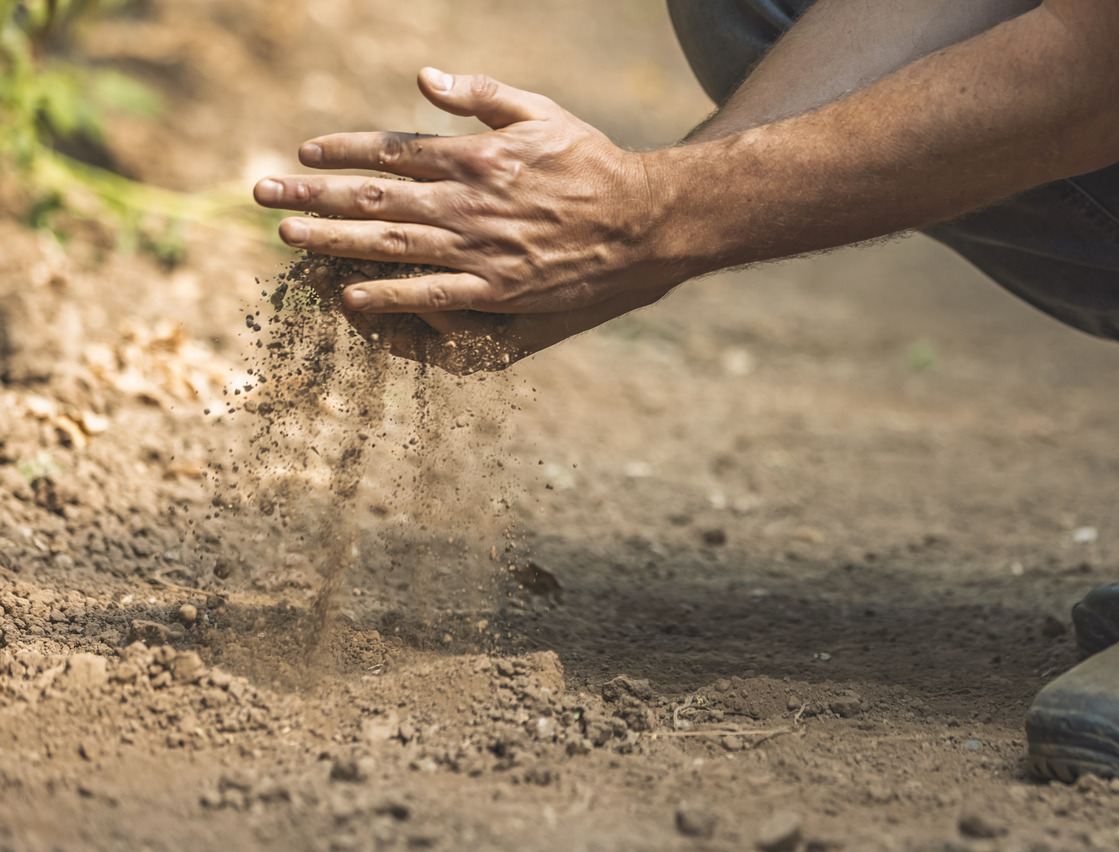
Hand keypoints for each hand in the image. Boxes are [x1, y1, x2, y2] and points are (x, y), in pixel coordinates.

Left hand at [254, 68, 680, 370]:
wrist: (643, 223)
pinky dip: (391, 296)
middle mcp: (470, 201)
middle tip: (264, 198)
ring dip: (335, 242)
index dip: (343, 152)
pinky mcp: (500, 290)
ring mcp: (482, 249)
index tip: (304, 154)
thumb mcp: (539, 112)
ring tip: (289, 240)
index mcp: (477, 156)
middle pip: (376, 198)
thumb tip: (423, 76)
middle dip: (315, 197)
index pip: (393, 150)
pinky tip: (349, 296)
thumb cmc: (592, 163)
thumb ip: (479, 93)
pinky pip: (433, 294)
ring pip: (393, 245)